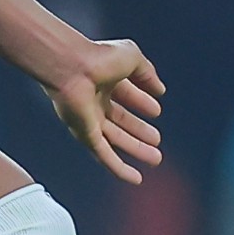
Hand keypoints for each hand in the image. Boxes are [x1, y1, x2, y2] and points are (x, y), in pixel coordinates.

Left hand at [40, 35, 165, 183]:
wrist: (73, 68)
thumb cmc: (98, 57)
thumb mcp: (132, 58)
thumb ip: (147, 73)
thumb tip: (161, 90)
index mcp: (103, 79)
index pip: (124, 94)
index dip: (140, 102)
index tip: (156, 111)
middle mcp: (94, 100)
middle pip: (119, 121)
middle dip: (138, 131)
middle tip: (157, 141)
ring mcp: (88, 119)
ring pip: (115, 140)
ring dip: (135, 149)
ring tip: (156, 158)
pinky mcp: (85, 134)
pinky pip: (104, 155)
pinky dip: (119, 168)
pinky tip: (135, 178)